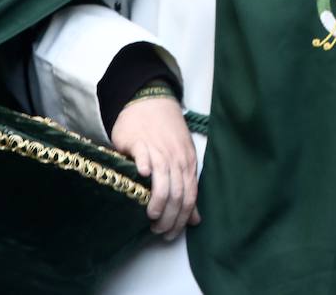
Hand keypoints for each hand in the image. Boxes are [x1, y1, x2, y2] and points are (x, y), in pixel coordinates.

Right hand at [111, 96, 200, 239]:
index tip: (171, 233)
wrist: (150, 103)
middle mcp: (176, 159)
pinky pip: (144, 156)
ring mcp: (158, 150)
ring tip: (151, 216)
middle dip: (170, 217)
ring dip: (158, 201)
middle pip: (177, 193)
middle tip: (158, 230)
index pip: (190, 196)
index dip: (182, 218)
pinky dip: (144, 168)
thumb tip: (195, 219)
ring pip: (163, 180)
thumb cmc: (165, 134)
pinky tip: (141, 178)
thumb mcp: (182, 159)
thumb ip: (187, 189)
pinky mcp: (140, 142)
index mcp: (188, 164)